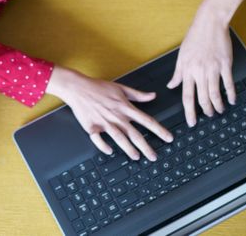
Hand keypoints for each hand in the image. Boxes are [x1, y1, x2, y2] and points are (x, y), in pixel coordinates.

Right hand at [46, 65, 173, 160]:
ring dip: (128, 149)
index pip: (146, 120)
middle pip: (134, 134)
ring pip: (119, 138)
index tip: (168, 138)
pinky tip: (110, 151)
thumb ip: (138, 94)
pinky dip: (104, 146)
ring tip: (136, 157)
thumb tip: (153, 96)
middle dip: (146, 146)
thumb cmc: (98, 88)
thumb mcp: (121, 88)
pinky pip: (98, 139)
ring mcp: (104, 122)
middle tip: (154, 156)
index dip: (159, 130)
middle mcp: (116, 116)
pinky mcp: (91, 126)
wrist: (78, 88)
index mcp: (125, 107)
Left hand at [166, 16, 236, 126]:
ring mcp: (213, 68)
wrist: (209, 23)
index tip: (191, 121)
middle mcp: (200, 71)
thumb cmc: (195, 38)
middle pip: (203, 98)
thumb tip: (171, 85)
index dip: (189, 111)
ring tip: (219, 110)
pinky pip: (228, 83)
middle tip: (208, 116)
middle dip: (206, 110)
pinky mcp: (225, 64)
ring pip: (215, 93)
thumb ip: (177, 73)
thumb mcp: (181, 55)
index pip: (187, 96)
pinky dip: (231, 94)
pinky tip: (231, 100)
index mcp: (187, 70)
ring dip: (218, 105)